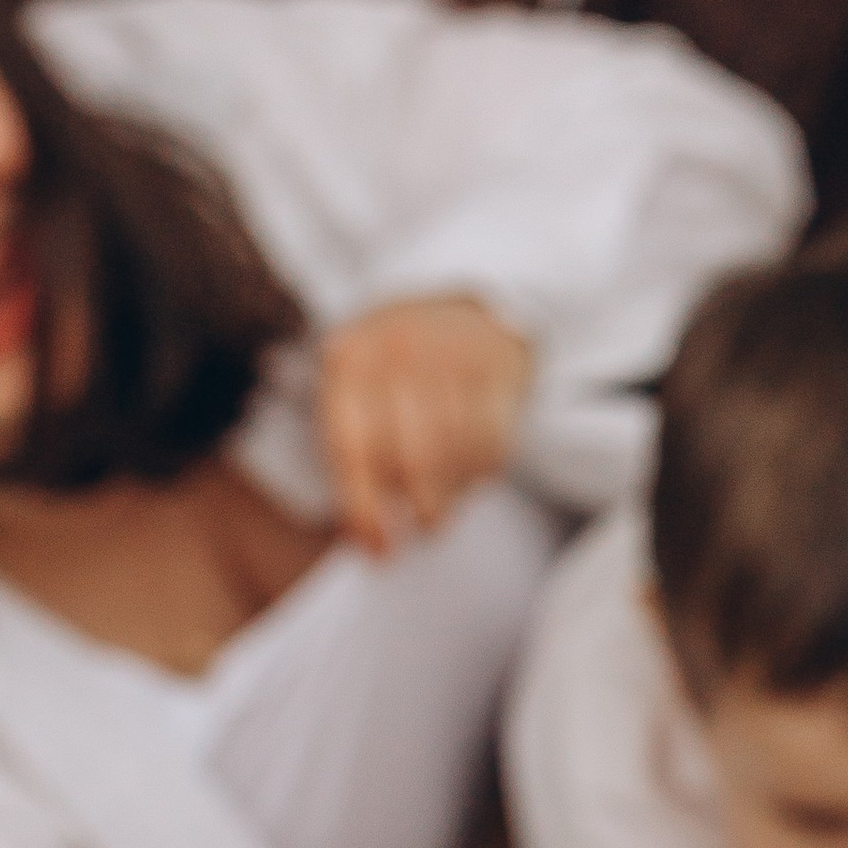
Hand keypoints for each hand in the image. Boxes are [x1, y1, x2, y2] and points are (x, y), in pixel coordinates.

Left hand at [319, 293, 534, 551]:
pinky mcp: (498, 369)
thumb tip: (370, 537)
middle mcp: (398, 353)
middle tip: (424, 531)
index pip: (350, 449)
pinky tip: (472, 473)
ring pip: (456, 456)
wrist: (458, 296)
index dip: (362, 510)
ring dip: (454, 495)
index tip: (378, 550)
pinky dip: (483, 473)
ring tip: (446, 505)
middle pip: (410, 459)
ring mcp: (452, 357)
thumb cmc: (398, 365)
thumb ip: (353, 448)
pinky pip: (494, 444)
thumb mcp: (356, 384)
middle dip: (420, 508)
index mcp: (348, 361)